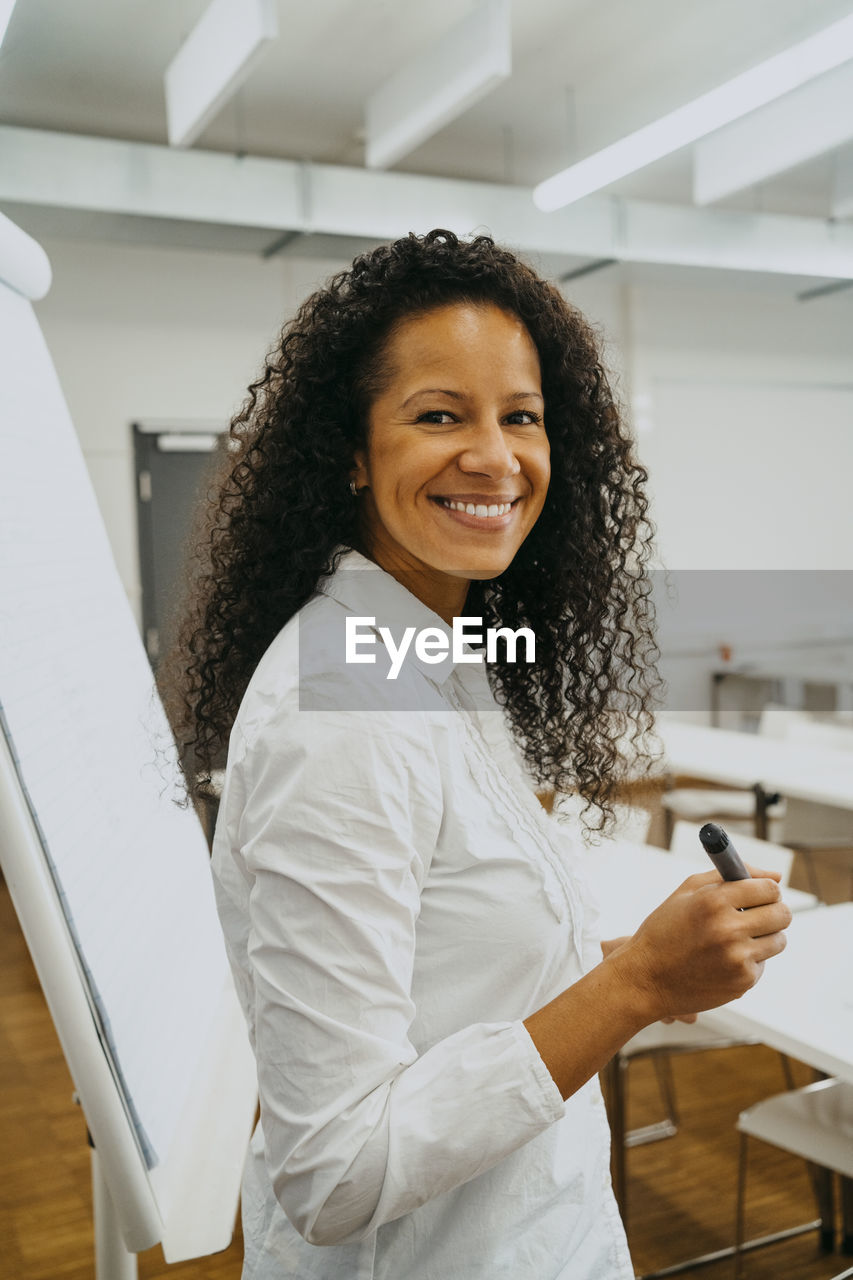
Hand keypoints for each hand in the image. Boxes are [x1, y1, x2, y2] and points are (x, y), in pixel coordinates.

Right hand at [608, 864, 791, 1024]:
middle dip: (774, 912)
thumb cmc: (665, 930)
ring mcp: (737, 957)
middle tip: (758, 915)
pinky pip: (763, 964)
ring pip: (778, 940)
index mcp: (714, 900)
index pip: (769, 888)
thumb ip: (731, 875)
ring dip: (765, 937)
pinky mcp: (742, 981)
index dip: (767, 890)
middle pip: (782, 914)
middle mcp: (729, 928)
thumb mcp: (688, 891)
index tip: (761, 894)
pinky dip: (750, 961)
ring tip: (737, 939)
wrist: (646, 978)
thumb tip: (777, 875)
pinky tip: (724, 960)